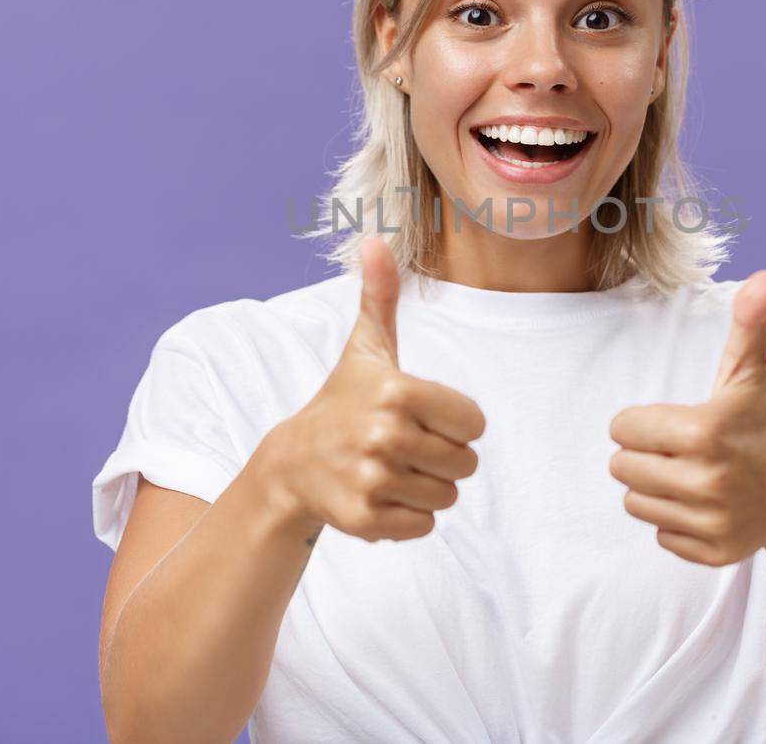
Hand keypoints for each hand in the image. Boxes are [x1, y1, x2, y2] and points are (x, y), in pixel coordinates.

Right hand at [270, 236, 485, 542]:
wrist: (292, 463)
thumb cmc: (343, 400)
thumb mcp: (366, 348)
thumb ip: (380, 296)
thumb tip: (375, 240)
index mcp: (397, 391)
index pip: (474, 423)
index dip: (454, 422)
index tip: (420, 416)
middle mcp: (384, 435)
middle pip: (465, 463)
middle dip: (443, 458)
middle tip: (405, 446)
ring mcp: (373, 480)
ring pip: (447, 497)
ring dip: (427, 488)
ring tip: (392, 469)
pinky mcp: (366, 520)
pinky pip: (424, 526)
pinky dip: (410, 517)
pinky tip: (382, 495)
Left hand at [607, 270, 765, 565]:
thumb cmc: (762, 421)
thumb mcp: (750, 371)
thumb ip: (749, 321)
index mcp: (703, 431)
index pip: (621, 429)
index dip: (640, 422)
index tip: (673, 422)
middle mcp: (707, 481)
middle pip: (622, 467)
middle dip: (642, 454)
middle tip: (679, 449)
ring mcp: (711, 521)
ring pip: (635, 504)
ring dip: (654, 489)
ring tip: (691, 475)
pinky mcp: (714, 553)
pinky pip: (659, 535)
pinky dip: (674, 521)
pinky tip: (705, 505)